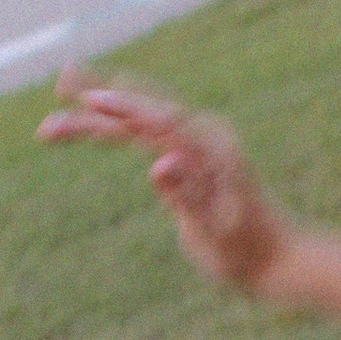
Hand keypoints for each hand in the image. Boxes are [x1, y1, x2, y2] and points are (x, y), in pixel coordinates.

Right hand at [38, 71, 288, 292]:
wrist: (280, 259)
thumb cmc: (247, 253)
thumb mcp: (214, 233)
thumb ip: (187, 198)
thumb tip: (158, 165)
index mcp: (214, 152)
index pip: (160, 121)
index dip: (123, 108)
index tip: (87, 100)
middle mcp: (207, 138)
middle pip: (146, 107)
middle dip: (100, 95)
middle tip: (60, 81)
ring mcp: (201, 144)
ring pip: (144, 114)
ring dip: (104, 105)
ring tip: (64, 86)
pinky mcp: (193, 155)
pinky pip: (151, 128)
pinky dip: (121, 120)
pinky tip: (98, 112)